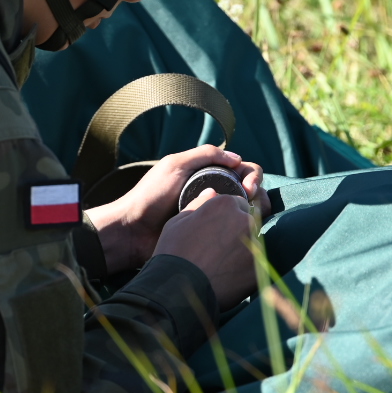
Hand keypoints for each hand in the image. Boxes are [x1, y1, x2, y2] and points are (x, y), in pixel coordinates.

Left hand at [85, 145, 266, 274]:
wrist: (133, 232)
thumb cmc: (151, 196)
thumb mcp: (175, 166)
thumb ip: (204, 155)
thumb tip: (238, 158)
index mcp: (208, 175)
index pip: (244, 170)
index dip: (253, 176)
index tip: (248, 188)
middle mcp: (215, 194)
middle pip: (252, 191)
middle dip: (258, 195)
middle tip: (249, 203)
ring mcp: (214, 218)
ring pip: (248, 213)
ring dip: (256, 214)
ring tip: (250, 220)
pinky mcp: (212, 238)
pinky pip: (235, 233)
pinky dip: (246, 232)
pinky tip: (246, 235)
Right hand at [151, 188, 259, 308]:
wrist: (175, 289)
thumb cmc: (172, 252)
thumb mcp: (178, 221)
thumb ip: (199, 203)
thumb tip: (212, 192)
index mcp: (225, 204)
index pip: (238, 204)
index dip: (226, 218)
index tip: (216, 231)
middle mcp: (244, 220)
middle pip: (248, 222)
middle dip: (237, 232)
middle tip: (219, 250)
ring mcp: (254, 245)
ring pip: (253, 244)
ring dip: (242, 251)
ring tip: (222, 266)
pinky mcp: (258, 269)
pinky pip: (256, 266)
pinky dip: (245, 271)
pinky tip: (228, 278)